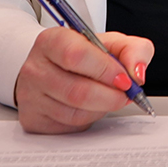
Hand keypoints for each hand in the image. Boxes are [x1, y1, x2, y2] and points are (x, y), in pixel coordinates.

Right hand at [13, 27, 153, 133]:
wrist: (55, 69)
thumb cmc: (85, 55)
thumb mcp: (112, 43)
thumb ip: (134, 50)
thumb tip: (137, 73)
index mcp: (53, 41)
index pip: (76, 55)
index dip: (105, 70)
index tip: (125, 79)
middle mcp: (35, 67)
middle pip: (77, 90)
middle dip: (110, 96)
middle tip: (125, 94)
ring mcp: (30, 95)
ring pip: (74, 112)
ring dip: (101, 109)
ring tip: (109, 98)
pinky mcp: (32, 118)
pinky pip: (68, 125)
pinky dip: (88, 119)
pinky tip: (92, 107)